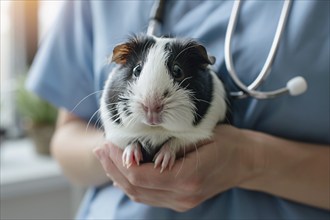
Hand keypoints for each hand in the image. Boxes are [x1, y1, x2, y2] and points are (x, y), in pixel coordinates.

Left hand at [93, 125, 255, 211]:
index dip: (118, 160)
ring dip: (119, 176)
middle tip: (100, 148)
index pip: (140, 177)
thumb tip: (138, 149)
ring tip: (106, 157)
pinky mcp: (180, 201)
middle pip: (134, 188)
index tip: (108, 142)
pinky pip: (148, 195)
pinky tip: (123, 169)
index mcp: (187, 179)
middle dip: (112, 167)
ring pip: (139, 194)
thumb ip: (170, 145)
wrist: (246, 161)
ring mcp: (181, 202)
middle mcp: (182, 196)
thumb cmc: (226, 142)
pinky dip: (132, 183)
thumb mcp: (200, 135)